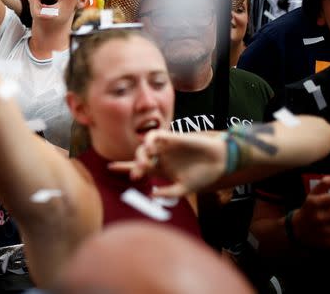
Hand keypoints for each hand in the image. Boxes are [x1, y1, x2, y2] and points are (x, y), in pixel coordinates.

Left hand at [108, 130, 226, 197]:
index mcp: (161, 169)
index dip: (123, 166)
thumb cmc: (203, 175)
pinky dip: (151, 140)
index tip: (109, 167)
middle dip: (135, 165)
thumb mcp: (184, 189)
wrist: (219, 162)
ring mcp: (166, 147)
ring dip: (142, 154)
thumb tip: (152, 194)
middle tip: (136, 175)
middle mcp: (161, 157)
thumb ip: (168, 193)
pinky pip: (156, 135)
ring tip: (145, 163)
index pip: (138, 167)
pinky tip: (152, 149)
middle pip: (140, 157)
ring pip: (145, 146)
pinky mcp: (173, 138)